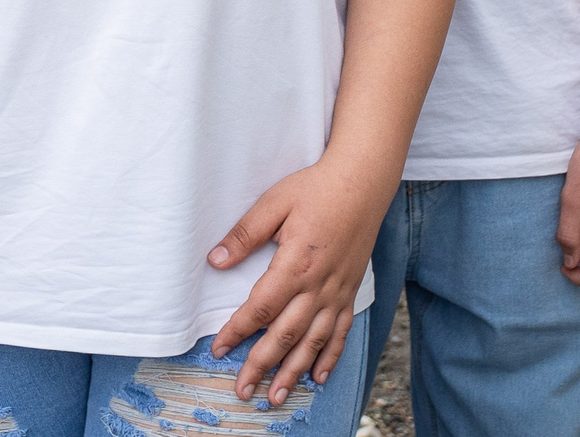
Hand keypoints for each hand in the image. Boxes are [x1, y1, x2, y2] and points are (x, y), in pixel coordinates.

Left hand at [207, 156, 388, 406]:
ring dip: (293, 373)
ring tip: (276, 397)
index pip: (260, 308)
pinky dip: (329, 358)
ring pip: (313, 343)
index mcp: (295, 265)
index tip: (218, 349)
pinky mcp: (350, 291)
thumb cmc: (315, 189)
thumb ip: (245, 234)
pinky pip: (340, 333)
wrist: (362, 182)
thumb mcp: (273, 203)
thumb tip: (216, 260)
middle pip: (285, 336)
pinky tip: (318, 377)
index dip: (237, 332)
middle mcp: (318, 287)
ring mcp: (337, 292)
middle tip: (243, 391)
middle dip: (261, 366)